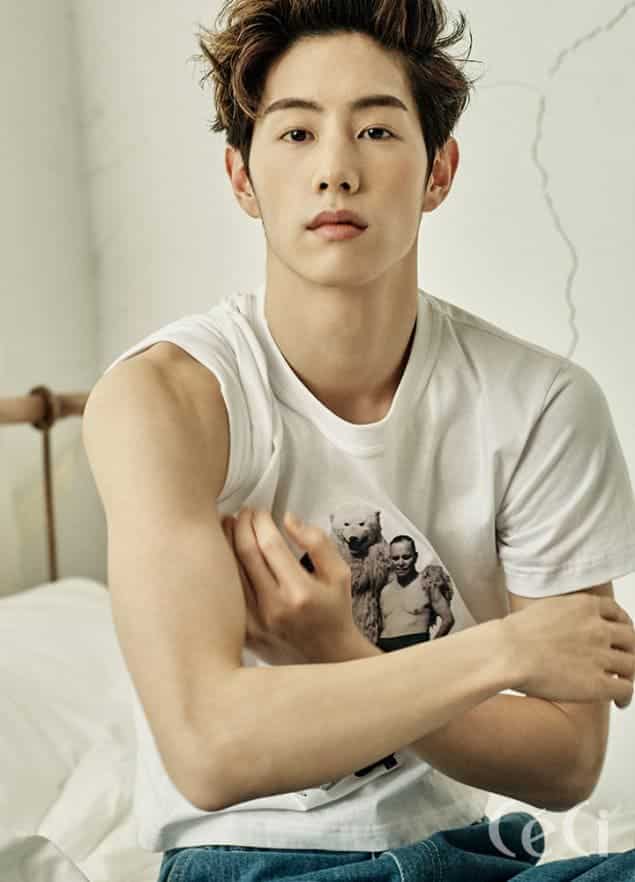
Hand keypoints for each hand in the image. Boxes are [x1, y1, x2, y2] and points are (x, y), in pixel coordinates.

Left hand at [221, 508, 357, 663]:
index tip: (260, 511)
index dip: (261, 521)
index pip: (270, 544)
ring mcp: (256, 623)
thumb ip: (317, 542)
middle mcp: (275, 608)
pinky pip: (227, 594)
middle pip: (246, 553)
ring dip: (226, 542)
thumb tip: (289, 519)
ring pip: (230, 572)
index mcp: (301, 592)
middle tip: (243, 513)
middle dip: (242, 524)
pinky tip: (222, 555)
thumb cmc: (334, 613)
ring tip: (228, 525)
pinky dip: (222, 571)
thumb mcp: (339, 573)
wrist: (328, 658)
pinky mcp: (244, 633)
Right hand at [504, 593, 634, 708]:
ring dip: (628, 674)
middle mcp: (598, 629)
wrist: (507, 652)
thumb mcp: (547, 608)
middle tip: (624, 659)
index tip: (622, 633)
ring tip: (621, 682)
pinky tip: (619, 702)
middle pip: (631, 639)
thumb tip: (571, 626)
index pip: (617, 612)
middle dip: (629, 650)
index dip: (623, 625)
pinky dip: (626, 696)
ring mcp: (600, 656)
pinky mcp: (597, 683)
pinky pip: (625, 689)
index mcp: (585, 606)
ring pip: (631, 665)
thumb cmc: (516, 634)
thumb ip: (568, 614)